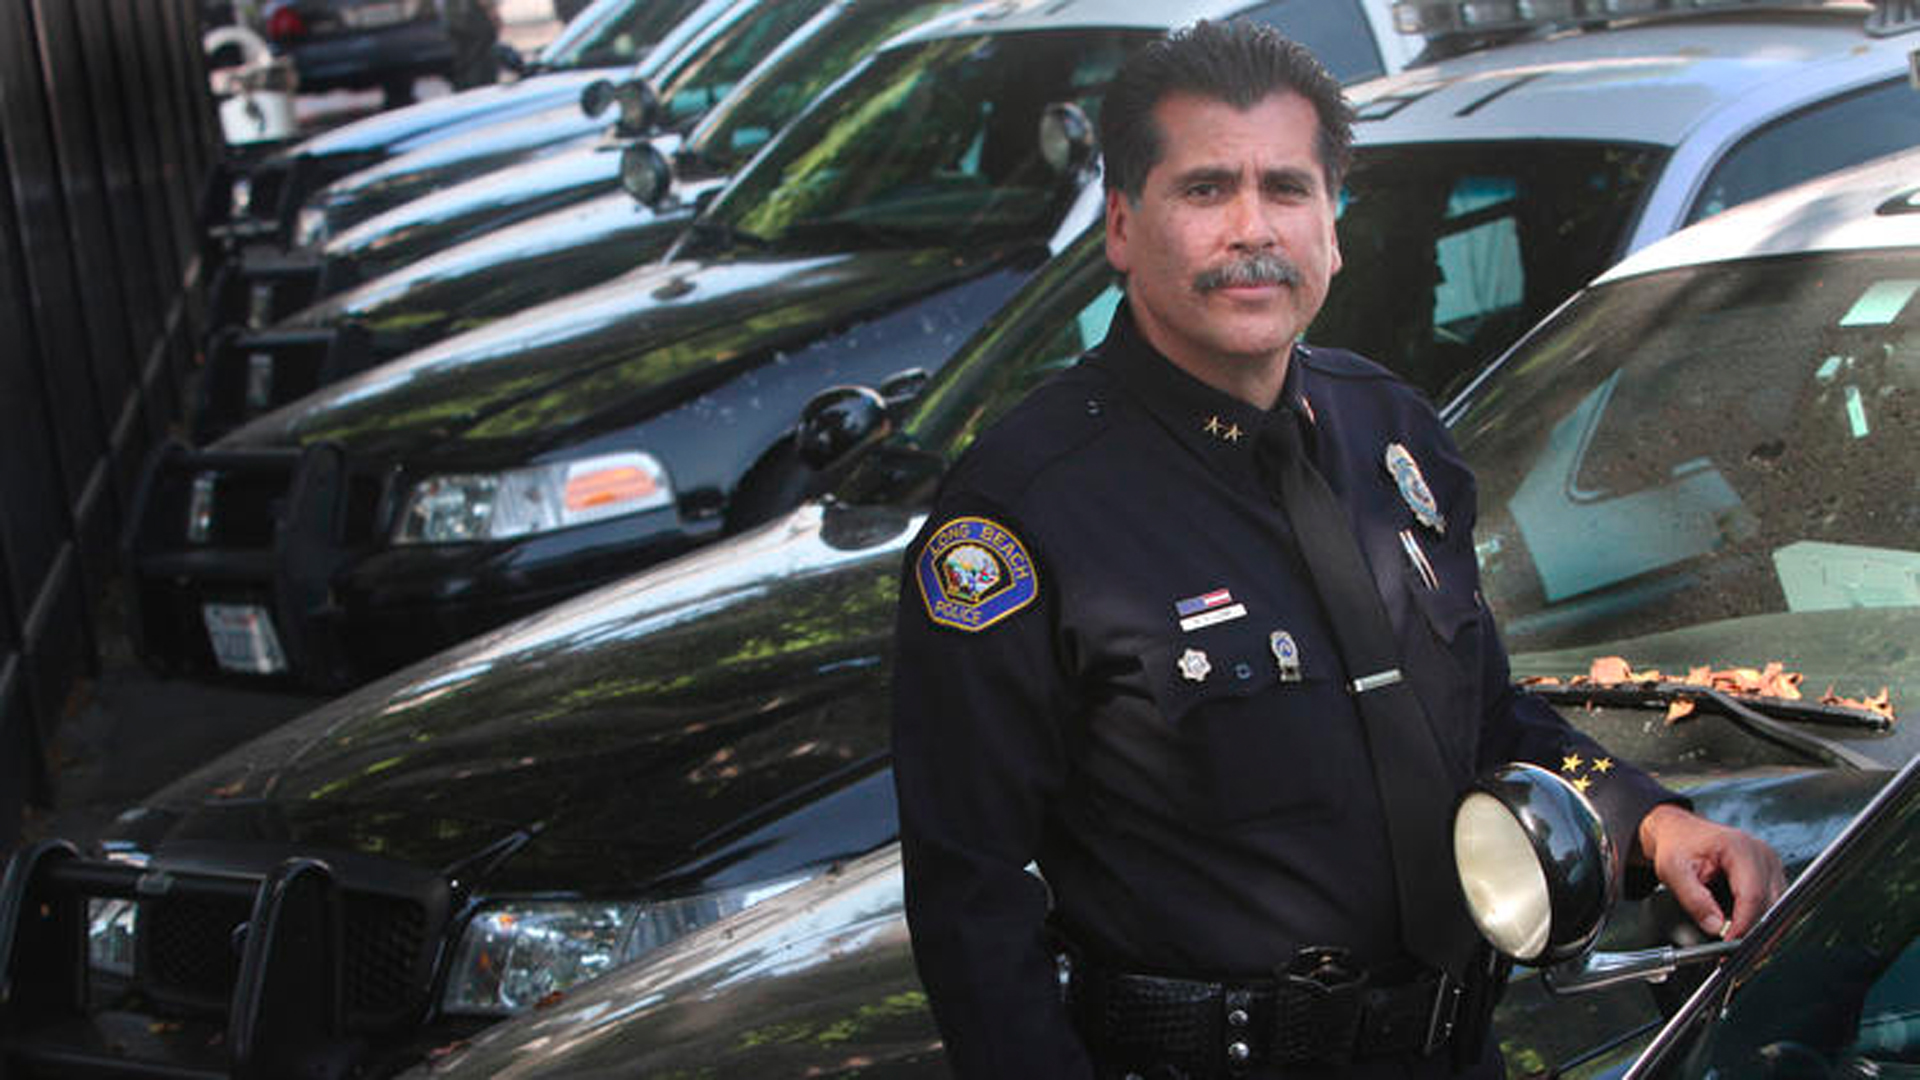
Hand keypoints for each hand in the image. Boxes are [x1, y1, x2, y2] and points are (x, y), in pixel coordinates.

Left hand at [1637, 803, 1784, 939]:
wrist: (1680, 833)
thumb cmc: (1678, 845)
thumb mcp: (1673, 870)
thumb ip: (1693, 899)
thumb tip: (1714, 927)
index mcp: (1740, 848)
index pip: (1752, 895)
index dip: (1743, 924)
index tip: (1729, 944)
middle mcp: (1763, 856)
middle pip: (1771, 904)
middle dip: (1753, 932)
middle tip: (1732, 953)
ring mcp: (1771, 866)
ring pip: (1778, 908)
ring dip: (1759, 929)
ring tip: (1735, 944)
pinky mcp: (1771, 876)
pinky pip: (1774, 905)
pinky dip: (1759, 920)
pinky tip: (1741, 929)